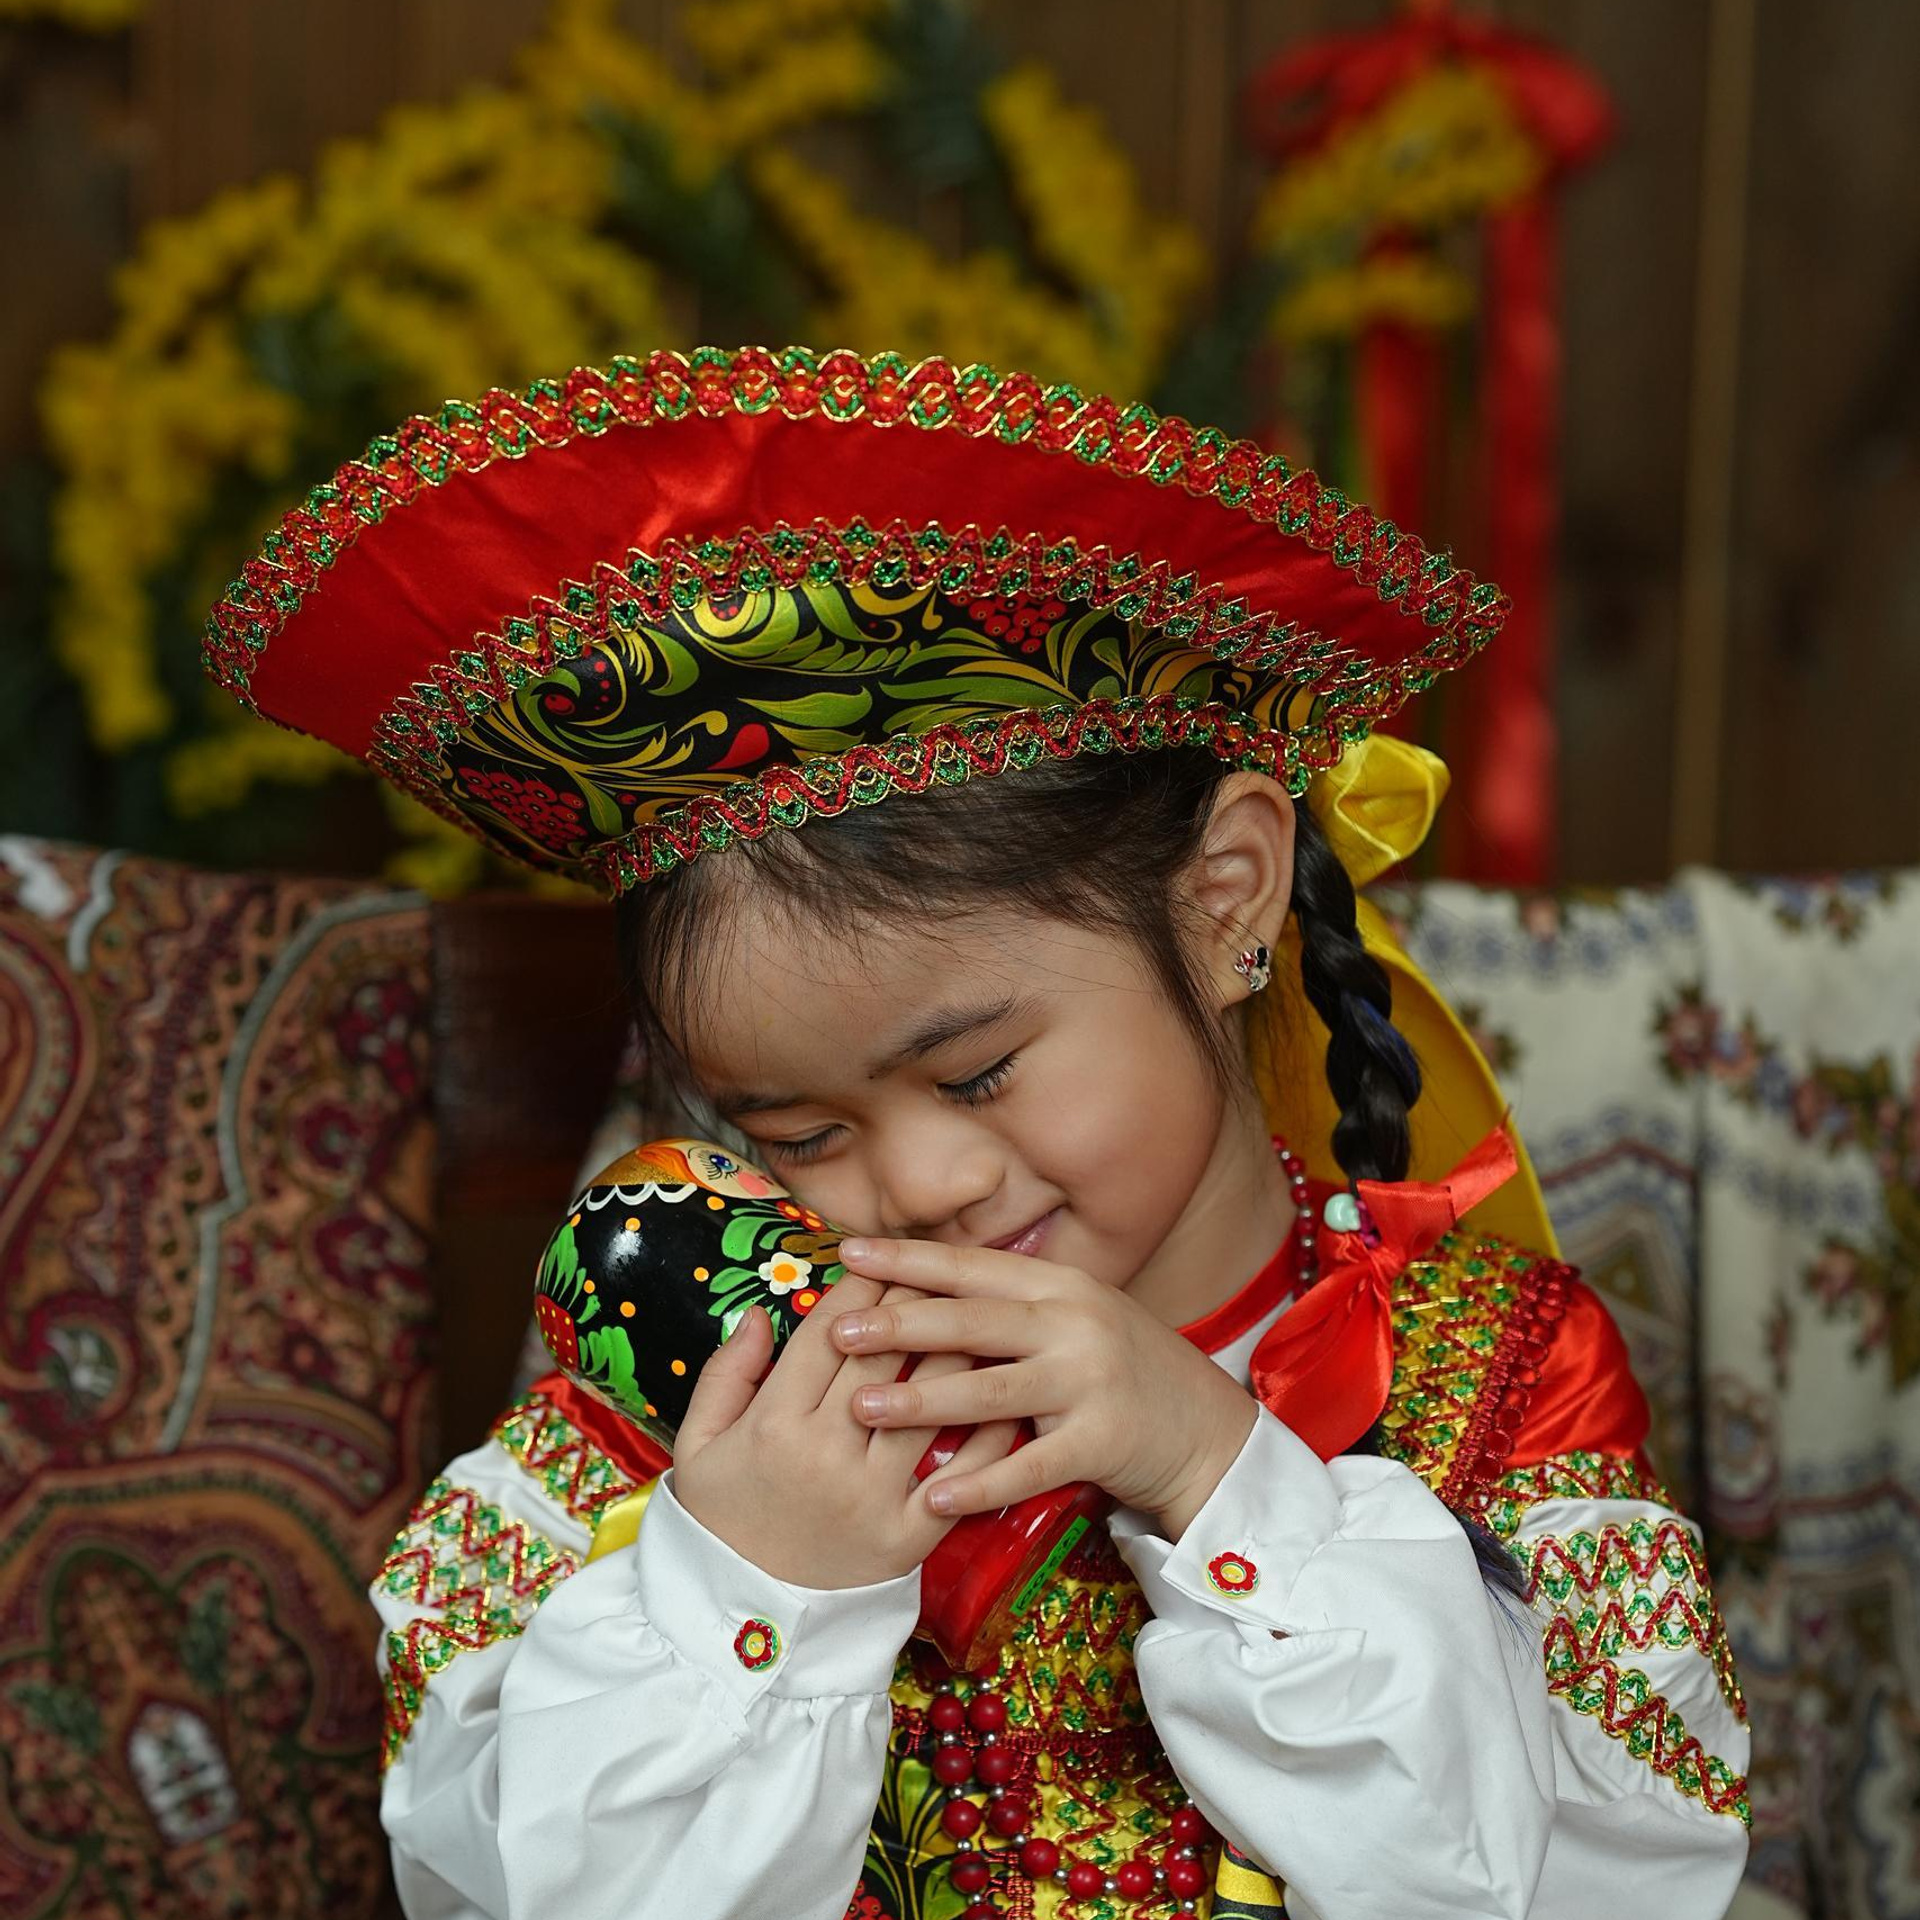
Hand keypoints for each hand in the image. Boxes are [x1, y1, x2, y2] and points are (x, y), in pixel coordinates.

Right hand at [672, 1275, 1018, 1589]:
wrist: (740, 1629)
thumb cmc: (719, 1525)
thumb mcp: (697, 1447)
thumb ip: (725, 1375)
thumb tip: (756, 1313)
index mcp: (772, 1425)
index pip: (826, 1334)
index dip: (859, 1288)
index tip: (881, 1258)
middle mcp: (825, 1454)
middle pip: (882, 1356)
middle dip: (912, 1302)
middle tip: (939, 1267)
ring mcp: (870, 1498)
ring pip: (928, 1404)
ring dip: (958, 1352)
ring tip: (983, 1315)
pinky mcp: (906, 1539)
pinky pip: (958, 1474)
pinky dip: (987, 1433)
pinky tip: (1004, 1395)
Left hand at [830, 1240, 1258, 1540]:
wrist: (1205, 1429)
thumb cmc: (1121, 1370)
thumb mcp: (1076, 1316)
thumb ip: (1014, 1303)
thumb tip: (926, 1284)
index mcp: (1061, 1285)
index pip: (971, 1267)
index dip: (908, 1259)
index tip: (848, 1252)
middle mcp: (1075, 1323)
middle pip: (972, 1322)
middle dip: (898, 1325)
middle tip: (837, 1331)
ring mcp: (1090, 1382)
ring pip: (990, 1390)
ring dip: (920, 1399)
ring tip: (862, 1407)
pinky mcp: (1101, 1442)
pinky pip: (1028, 1465)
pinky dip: (979, 1482)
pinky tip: (933, 1495)